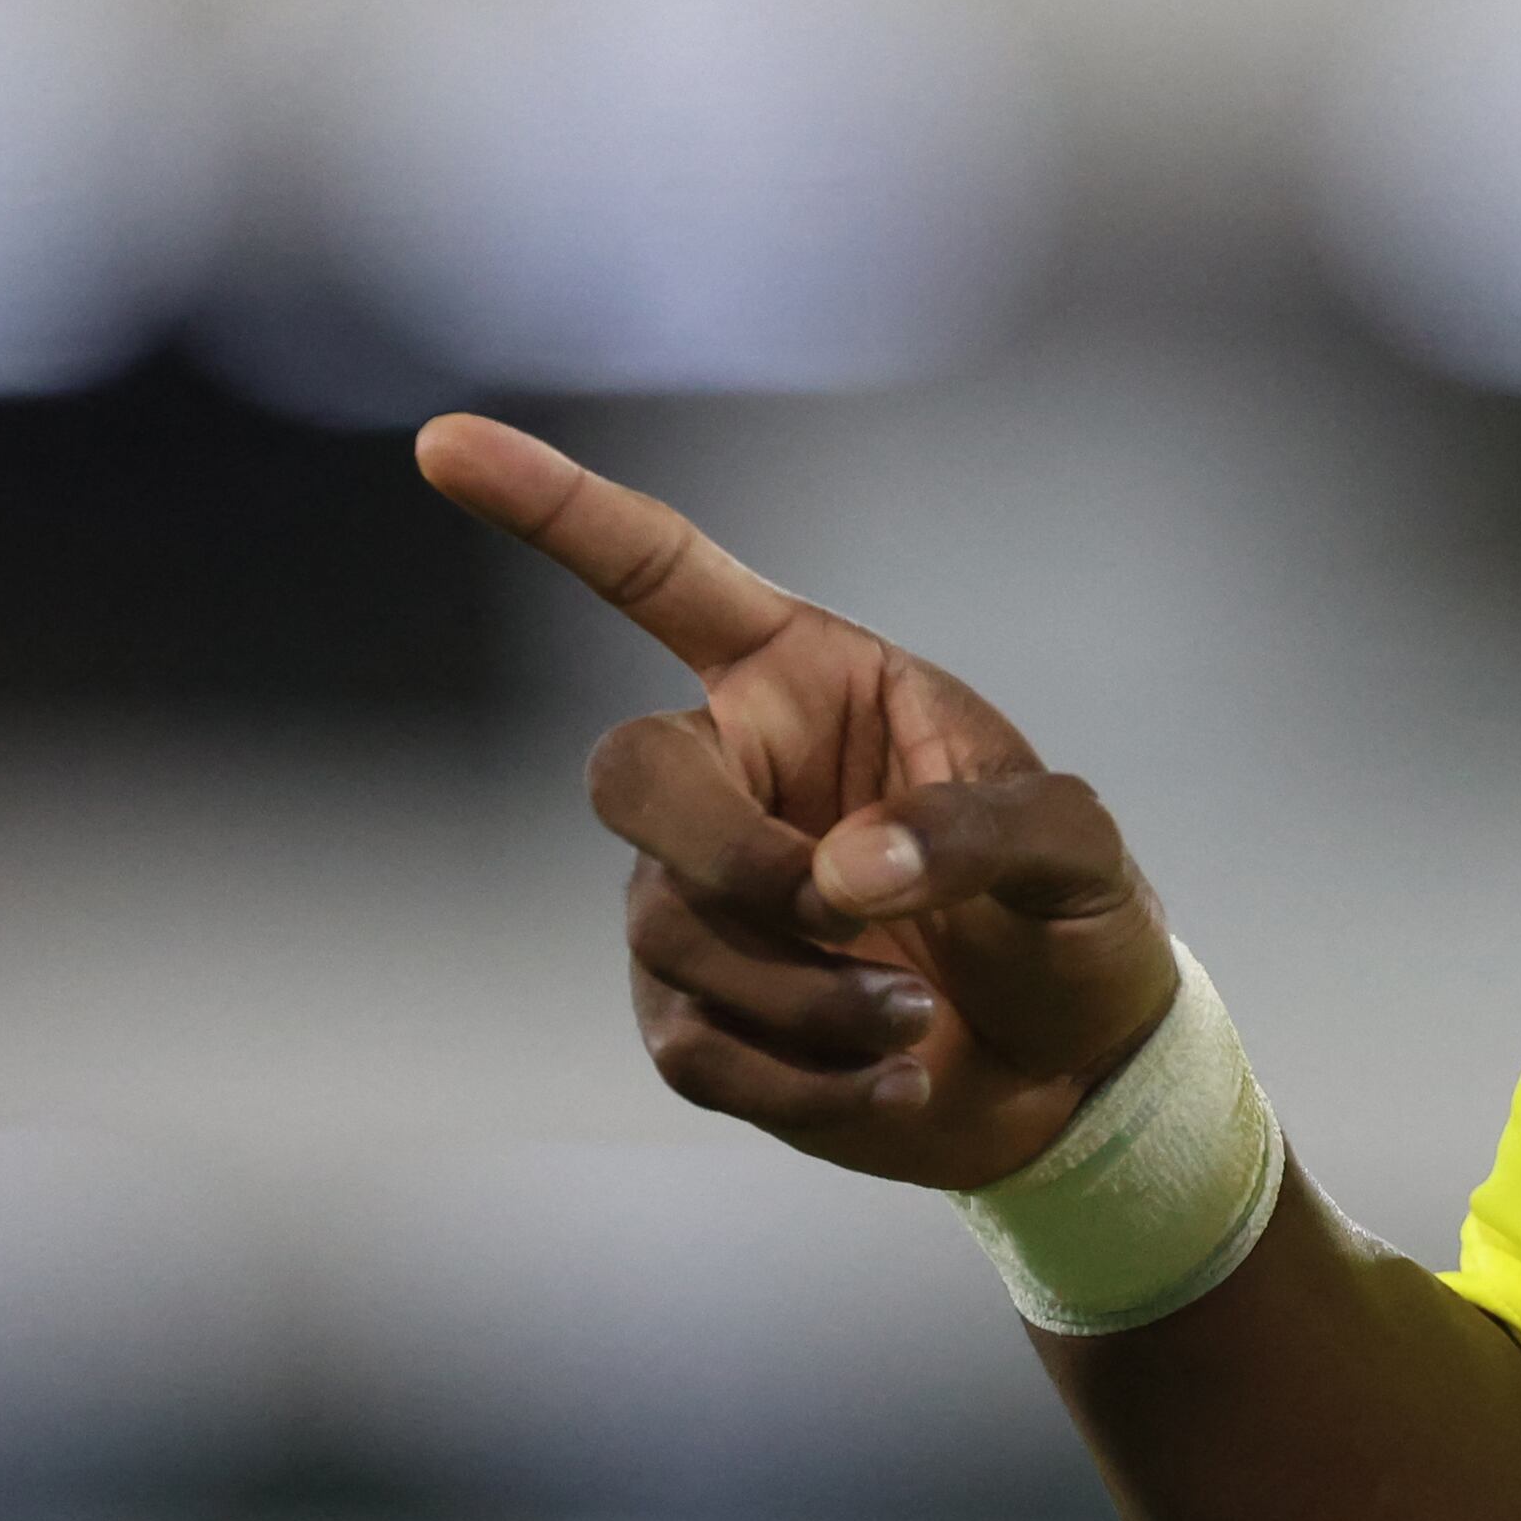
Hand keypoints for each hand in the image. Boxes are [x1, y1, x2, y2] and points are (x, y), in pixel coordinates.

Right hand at [416, 413, 1181, 1189]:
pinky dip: (804, 1081)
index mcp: (809, 681)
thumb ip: (976, 831)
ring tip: (920, 1018)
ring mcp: (697, 903)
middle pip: (630, 777)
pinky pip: (695, 1050)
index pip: (660, 576)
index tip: (443, 439)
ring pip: (672, 932)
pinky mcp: (696, 1022)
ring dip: (806, 992)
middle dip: (732, 857)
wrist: (1077, 1071)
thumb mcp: (1075, 849)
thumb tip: (837, 878)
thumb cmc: (1073, 919)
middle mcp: (734, 776)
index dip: (554, 507)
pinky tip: (898, 1077)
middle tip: (852, 914)